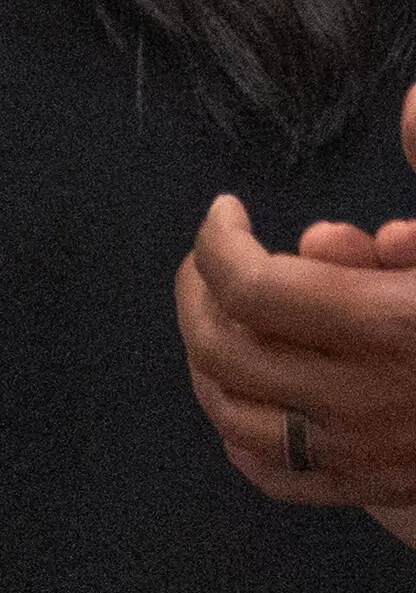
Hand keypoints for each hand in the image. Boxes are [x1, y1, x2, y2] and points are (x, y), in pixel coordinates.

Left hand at [178, 134, 415, 531]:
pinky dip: (240, 433)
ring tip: (218, 316)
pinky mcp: (376, 487)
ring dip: (209, 362)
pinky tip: (245, 396)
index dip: (220, 242)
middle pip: (226, 349)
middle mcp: (365, 398)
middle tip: (209, 259)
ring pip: (235, 416)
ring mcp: (365, 453)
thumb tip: (411, 104)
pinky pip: (274, 474)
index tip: (225, 210)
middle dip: (198, 295)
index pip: (256, 285)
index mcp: (395, 325)